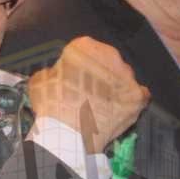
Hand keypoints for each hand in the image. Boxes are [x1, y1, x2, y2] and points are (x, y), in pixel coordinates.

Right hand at [28, 37, 148, 153]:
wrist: (69, 132)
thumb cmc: (52, 103)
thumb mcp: (40, 80)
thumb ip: (53, 72)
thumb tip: (57, 76)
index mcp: (85, 46)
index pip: (85, 50)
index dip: (79, 65)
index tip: (74, 78)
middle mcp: (111, 56)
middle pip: (108, 62)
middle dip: (100, 73)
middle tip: (90, 91)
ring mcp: (127, 77)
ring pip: (123, 78)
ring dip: (116, 87)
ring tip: (104, 104)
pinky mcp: (137, 97)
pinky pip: (139, 94)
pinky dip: (131, 100)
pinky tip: (121, 108)